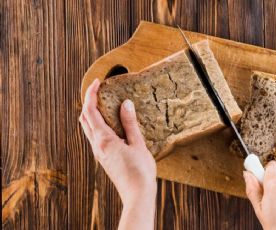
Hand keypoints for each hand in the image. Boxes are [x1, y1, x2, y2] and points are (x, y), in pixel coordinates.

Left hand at [79, 79, 156, 229]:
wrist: (137, 194)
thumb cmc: (140, 171)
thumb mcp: (138, 144)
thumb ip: (130, 123)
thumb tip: (125, 104)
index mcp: (104, 140)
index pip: (90, 112)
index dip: (91, 95)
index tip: (97, 82)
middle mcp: (97, 146)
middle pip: (84, 119)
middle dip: (89, 102)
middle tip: (99, 90)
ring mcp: (99, 153)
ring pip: (88, 128)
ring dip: (92, 114)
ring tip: (105, 103)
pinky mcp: (104, 158)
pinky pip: (95, 137)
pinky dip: (98, 124)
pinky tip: (111, 123)